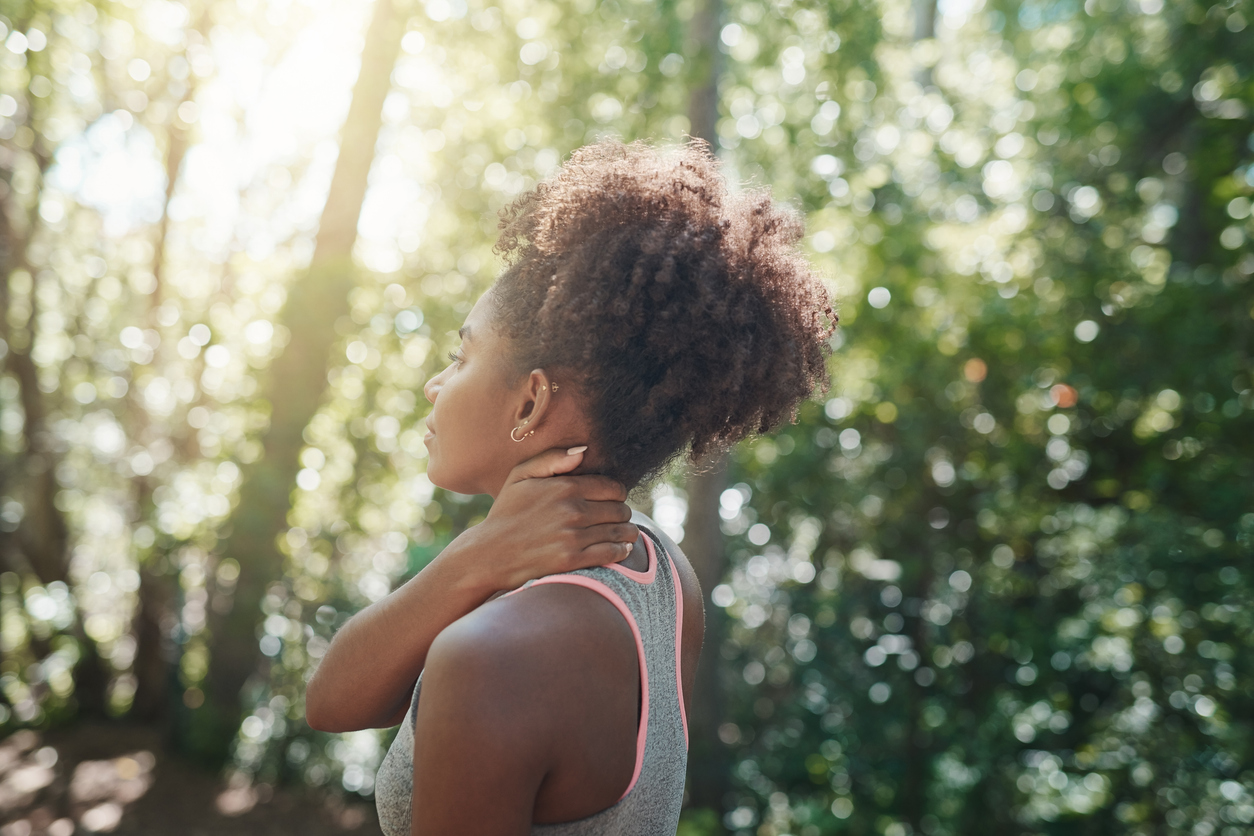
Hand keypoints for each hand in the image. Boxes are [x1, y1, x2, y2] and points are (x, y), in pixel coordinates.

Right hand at [456, 446, 638, 591]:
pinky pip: (611, 553)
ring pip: (620, 532)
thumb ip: (552, 459)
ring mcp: (573, 536)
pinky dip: (621, 551)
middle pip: (620, 510)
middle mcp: (572, 510)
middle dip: (622, 513)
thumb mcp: (520, 476)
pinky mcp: (571, 560)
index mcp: (564, 486)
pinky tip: (620, 550)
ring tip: (624, 534)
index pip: (613, 488)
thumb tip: (583, 451)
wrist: (488, 554)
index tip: (612, 500)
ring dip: (627, 533)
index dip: (617, 494)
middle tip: (618, 519)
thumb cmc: (506, 513)